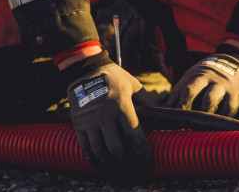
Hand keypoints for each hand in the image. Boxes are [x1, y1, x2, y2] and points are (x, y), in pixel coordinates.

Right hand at [64, 52, 151, 169]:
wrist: (86, 70)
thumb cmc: (113, 77)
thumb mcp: (133, 84)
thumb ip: (146, 101)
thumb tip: (159, 115)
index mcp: (122, 105)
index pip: (134, 134)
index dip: (142, 151)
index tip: (147, 161)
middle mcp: (105, 115)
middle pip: (116, 148)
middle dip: (126, 161)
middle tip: (133, 167)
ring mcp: (90, 121)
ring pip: (100, 151)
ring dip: (110, 163)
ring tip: (118, 168)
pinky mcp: (79, 124)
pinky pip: (85, 147)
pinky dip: (93, 159)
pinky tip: (101, 163)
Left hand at [168, 45, 238, 116]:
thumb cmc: (212, 74)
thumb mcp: (197, 74)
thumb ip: (184, 87)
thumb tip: (168, 107)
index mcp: (195, 73)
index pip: (180, 88)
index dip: (174, 103)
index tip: (171, 115)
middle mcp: (207, 77)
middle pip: (190, 90)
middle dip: (183, 107)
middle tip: (181, 119)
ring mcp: (222, 85)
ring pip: (208, 100)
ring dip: (202, 113)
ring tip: (199, 122)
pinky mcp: (235, 93)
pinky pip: (227, 108)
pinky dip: (221, 117)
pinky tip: (216, 121)